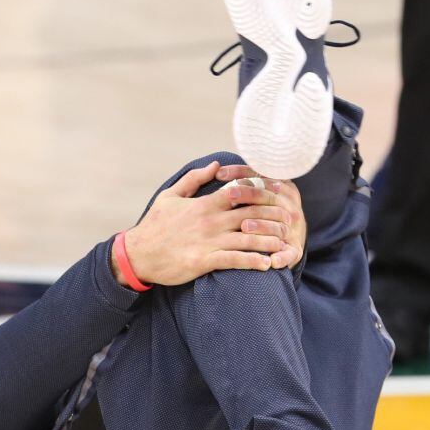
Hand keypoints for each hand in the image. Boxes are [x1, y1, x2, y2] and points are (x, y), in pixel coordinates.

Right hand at [112, 161, 306, 287]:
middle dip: (274, 217)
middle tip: (291, 221)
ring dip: (270, 241)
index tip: (279, 195)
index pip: (241, 191)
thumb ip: (195, 179)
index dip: (263, 191)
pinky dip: (253, 262)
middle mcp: (210, 221)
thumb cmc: (154, 225)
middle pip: (252, 214)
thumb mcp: (170, 195)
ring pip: (248, 237)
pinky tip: (267, 264)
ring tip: (286, 244)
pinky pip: (234, 260)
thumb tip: (216, 165)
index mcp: (204, 203)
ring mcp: (207, 241)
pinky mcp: (203, 261)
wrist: (137, 254)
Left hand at [214, 164, 306, 270]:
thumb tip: (214, 167)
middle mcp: (290, 206)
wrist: (287, 242)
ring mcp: (293, 228)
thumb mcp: (256, 194)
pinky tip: (271, 260)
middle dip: (249, 194)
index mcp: (281, 188)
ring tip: (244, 227)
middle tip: (229, 194)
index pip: (261, 176)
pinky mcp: (294, 250)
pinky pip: (289, 253)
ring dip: (262, 225)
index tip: (219, 173)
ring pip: (279, 225)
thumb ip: (238, 181)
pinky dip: (282, 257)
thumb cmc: (261, 215)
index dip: (240, 173)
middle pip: (269, 197)